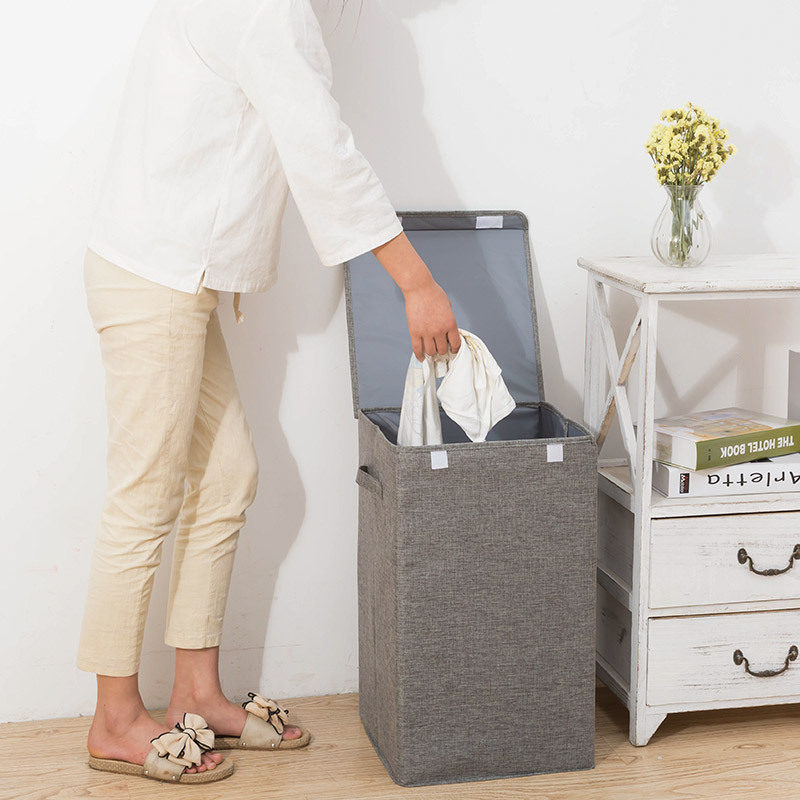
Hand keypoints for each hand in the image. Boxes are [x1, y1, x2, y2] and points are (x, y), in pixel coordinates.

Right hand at [371, 231, 459, 360]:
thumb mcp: (448, 306)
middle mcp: (439, 330)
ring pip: (431, 351)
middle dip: (442, 351)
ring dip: (432, 353)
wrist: (419, 288)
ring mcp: (426, 332)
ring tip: (431, 352)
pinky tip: (421, 358)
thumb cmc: (433, 293)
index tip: (453, 351)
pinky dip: (419, 355)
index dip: (455, 350)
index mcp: (450, 324)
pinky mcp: (415, 332)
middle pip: (442, 349)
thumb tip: (447, 328)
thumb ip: (448, 318)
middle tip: (440, 350)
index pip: (456, 344)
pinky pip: (417, 349)